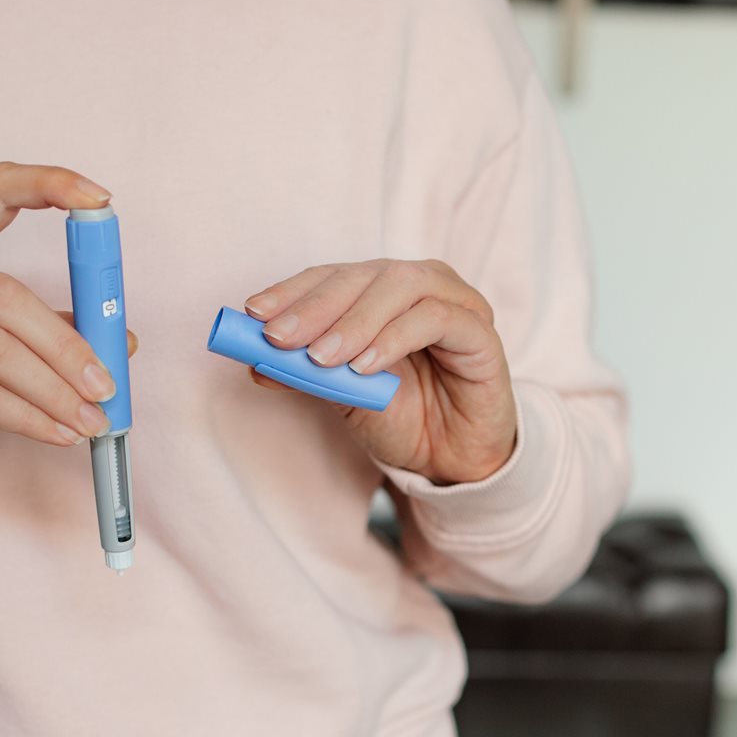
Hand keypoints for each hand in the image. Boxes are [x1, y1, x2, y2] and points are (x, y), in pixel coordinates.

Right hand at [0, 162, 137, 465]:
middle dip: (66, 347)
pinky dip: (27, 418)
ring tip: (91, 419)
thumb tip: (119, 342)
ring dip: (53, 392)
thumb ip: (50, 323)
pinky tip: (58, 433)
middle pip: (4, 297)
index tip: (99, 200)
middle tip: (106, 385)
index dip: (47, 183)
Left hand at [244, 260, 515, 484]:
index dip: (292, 291)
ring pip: (401, 286)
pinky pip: (437, 319)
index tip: (255, 313)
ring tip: (321, 358)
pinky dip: (394, 338)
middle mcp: (421, 285)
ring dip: (354, 321)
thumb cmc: (401, 417)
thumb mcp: (342, 396)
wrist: (451, 461)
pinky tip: (365, 367)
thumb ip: (305, 374)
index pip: (332, 276)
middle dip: (316, 306)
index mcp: (383, 290)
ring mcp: (456, 304)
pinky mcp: (482, 334)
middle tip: (279, 336)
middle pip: (363, 276)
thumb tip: (255, 362)